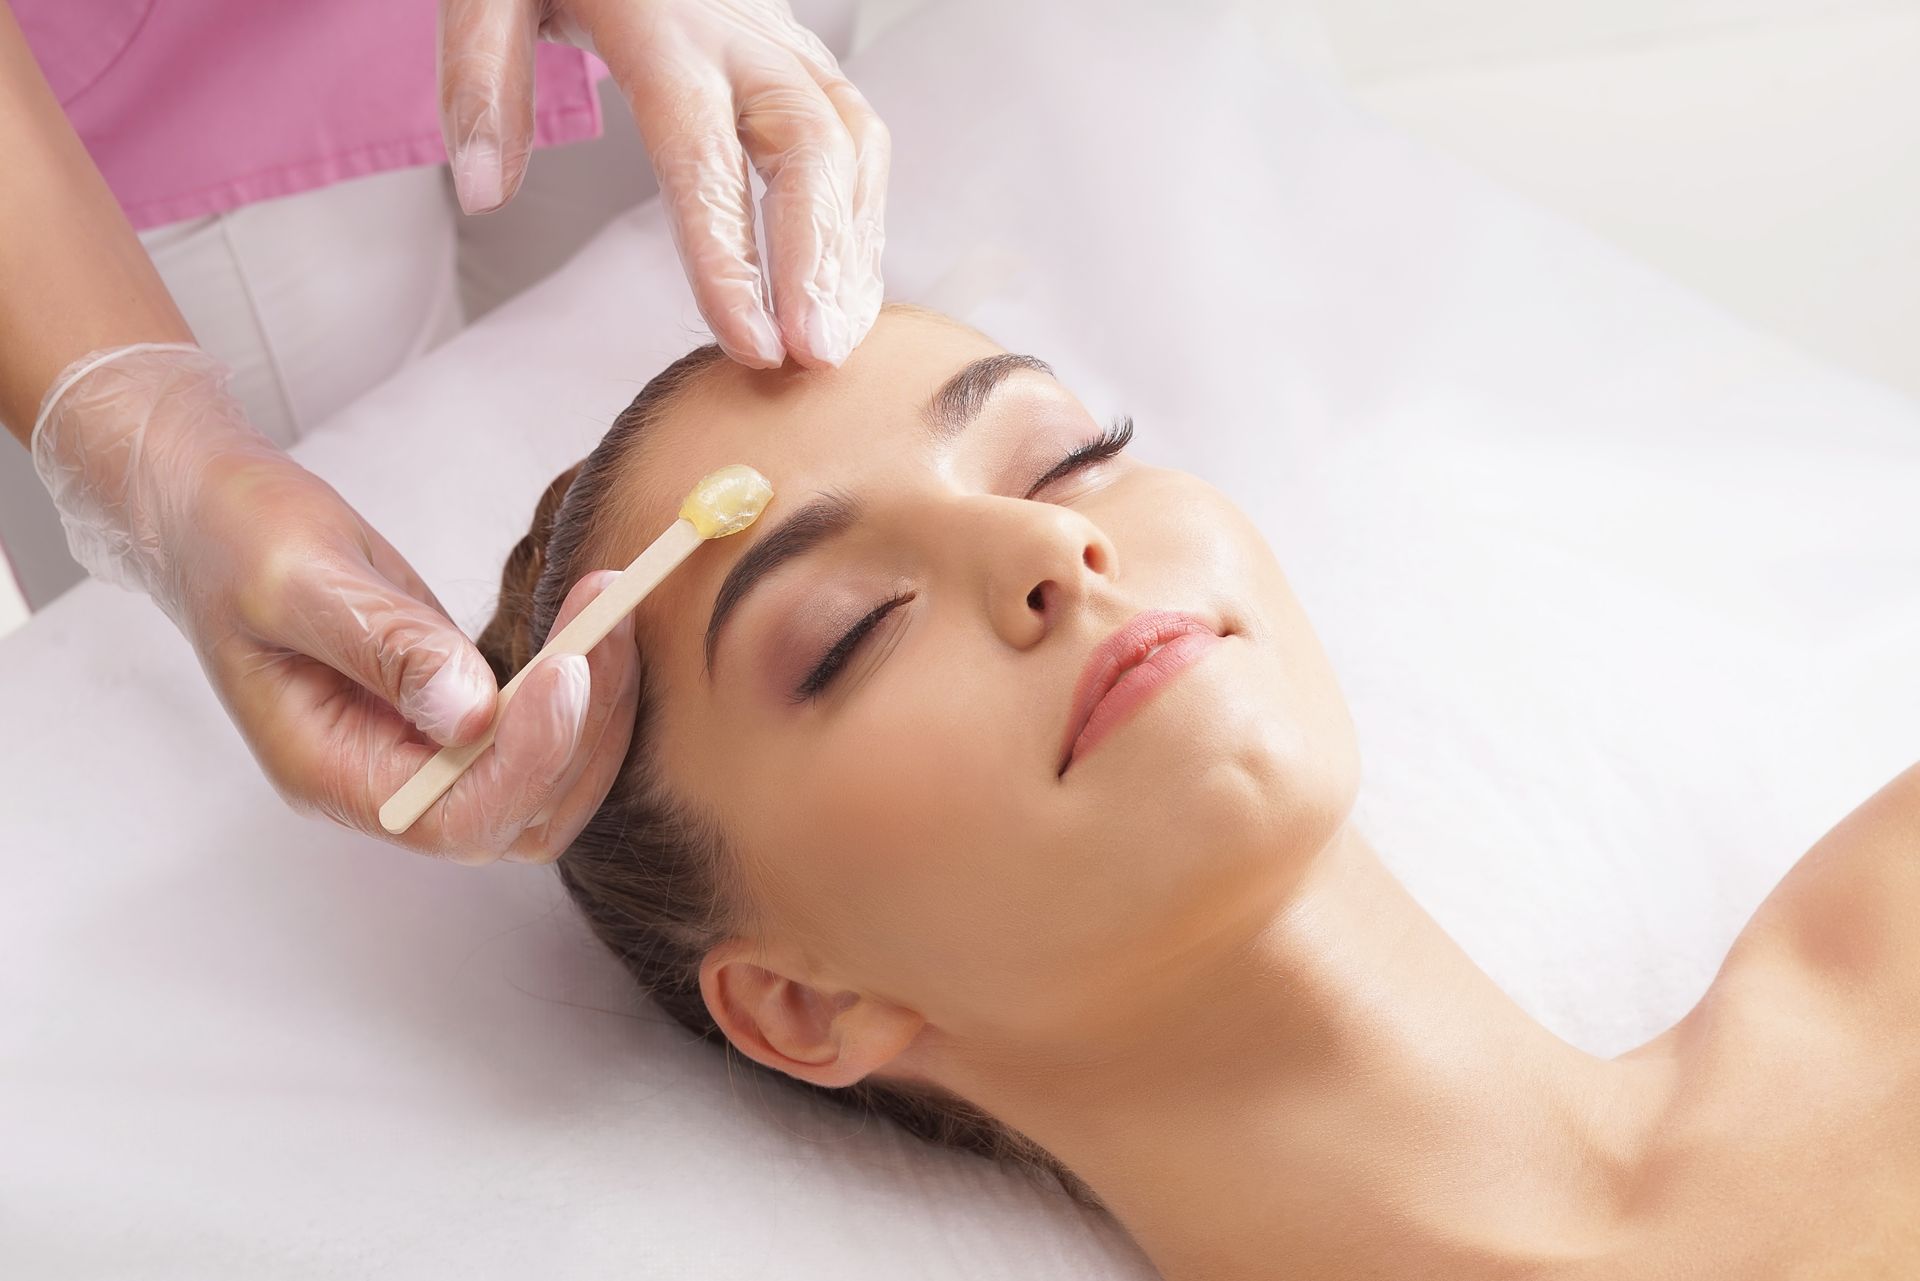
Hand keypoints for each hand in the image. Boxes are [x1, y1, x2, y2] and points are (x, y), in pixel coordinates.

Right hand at [31, 345, 639, 862]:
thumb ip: (385, 647)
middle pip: (521, 816)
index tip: (569, 668)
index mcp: (332, 774)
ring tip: (611, 609)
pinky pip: (547, 730)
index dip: (527, 761)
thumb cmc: (237, 543)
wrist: (220, 517)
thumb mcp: (297, 581)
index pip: (455, 819)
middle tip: (608, 627)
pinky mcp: (463, 711)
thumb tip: (472, 713)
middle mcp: (388, 781)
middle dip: (583, 732)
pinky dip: (588, 684)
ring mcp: (429, 751)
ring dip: (599, 707)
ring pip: (550, 780)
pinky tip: (598, 616)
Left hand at [437, 0, 887, 369]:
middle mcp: (742, 33)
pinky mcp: (803, 55)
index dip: (732, 257)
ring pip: (850, 144)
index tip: (750, 345)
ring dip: (851, 250)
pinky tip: (844, 291)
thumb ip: (481, 86)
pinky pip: (857, 138)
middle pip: (811, 148)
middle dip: (820, 260)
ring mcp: (784, 41)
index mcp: (661, 25)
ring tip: (836, 343)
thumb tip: (486, 195)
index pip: (703, 154)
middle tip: (815, 357)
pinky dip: (860, 221)